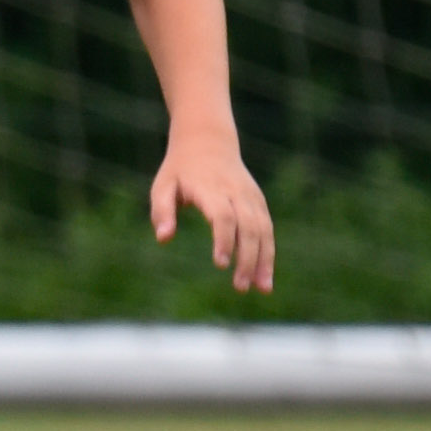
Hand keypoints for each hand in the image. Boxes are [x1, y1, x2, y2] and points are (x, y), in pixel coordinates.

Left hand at [151, 132, 275, 294]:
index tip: (220, 264)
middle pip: (249, 228)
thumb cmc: (179, 169)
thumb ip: (161, 211)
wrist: (208, 141)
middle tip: (239, 287)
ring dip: (265, 260)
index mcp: (211, 189)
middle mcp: (236, 194)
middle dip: (247, 258)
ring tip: (261, 289)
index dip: (224, 240)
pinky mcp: (259, 203)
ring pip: (264, 231)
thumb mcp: (162, 185)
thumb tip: (163, 239)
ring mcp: (251, 198)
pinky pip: (267, 230)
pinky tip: (264, 277)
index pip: (223, 217)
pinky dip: (268, 253)